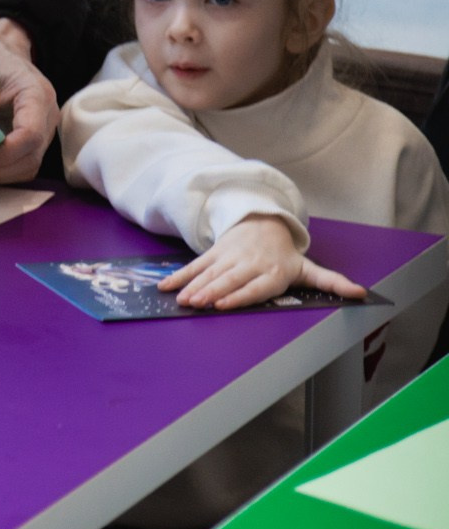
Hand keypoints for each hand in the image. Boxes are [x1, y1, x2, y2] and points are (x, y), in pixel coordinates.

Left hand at [0, 18, 56, 184]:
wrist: (2, 52)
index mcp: (37, 96)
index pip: (29, 136)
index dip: (0, 153)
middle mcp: (47, 117)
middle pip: (30, 158)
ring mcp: (44, 130)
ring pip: (27, 167)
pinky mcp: (33, 140)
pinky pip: (21, 164)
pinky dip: (0, 168)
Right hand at [159, 215, 365, 310]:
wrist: (263, 224)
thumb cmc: (285, 255)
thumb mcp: (309, 268)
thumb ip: (332, 282)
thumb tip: (363, 294)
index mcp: (274, 271)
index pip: (255, 286)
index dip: (238, 296)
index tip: (222, 305)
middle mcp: (250, 263)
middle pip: (229, 279)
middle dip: (211, 292)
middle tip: (196, 304)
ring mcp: (230, 256)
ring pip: (210, 272)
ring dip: (193, 285)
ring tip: (181, 299)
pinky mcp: (214, 253)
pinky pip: (195, 265)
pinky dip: (179, 276)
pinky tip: (166, 287)